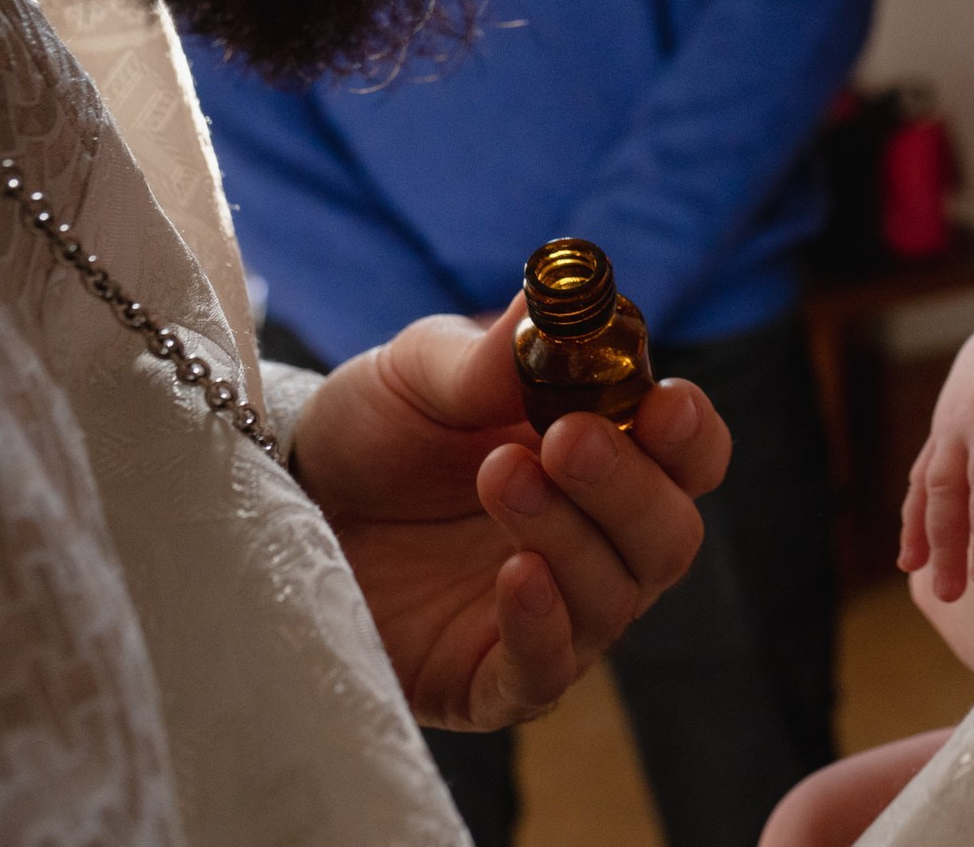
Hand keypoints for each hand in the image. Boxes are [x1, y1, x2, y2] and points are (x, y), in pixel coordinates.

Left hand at [290, 295, 732, 730]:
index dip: (691, 436)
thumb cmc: (373, 429)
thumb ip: (492, 353)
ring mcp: (553, 613)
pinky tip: (514, 575)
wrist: (282, 499)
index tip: (663, 405)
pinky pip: (548, 672)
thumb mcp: (422, 373)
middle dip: (628, 486)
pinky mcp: (490, 679)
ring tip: (498, 477)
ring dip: (569, 536)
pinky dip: (544, 627)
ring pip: (617, 596)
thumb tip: (553, 295)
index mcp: (605, 455)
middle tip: (564, 439)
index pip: (690, 458)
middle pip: (670, 535)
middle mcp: (596, 540)